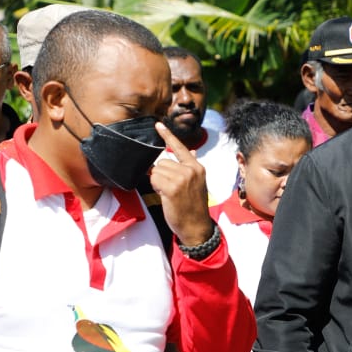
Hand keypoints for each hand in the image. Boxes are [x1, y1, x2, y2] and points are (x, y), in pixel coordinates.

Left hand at [150, 123, 215, 247]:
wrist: (196, 227)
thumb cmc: (193, 207)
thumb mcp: (197, 183)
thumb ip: (191, 166)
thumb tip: (191, 151)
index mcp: (197, 167)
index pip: (180, 148)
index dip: (168, 136)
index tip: (158, 124)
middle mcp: (191, 170)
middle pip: (163, 162)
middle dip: (162, 175)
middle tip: (171, 190)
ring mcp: (182, 178)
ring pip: (157, 170)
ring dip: (158, 182)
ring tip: (169, 194)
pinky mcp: (173, 187)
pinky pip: (154, 179)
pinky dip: (156, 187)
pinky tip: (165, 196)